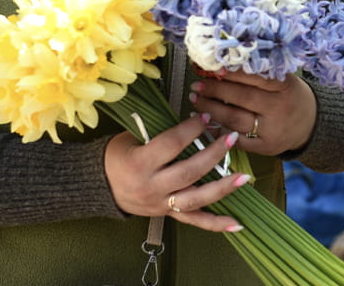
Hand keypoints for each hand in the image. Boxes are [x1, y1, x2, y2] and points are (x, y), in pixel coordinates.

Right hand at [104, 114, 249, 231]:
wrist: (100, 185)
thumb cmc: (118, 155)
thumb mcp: (132, 138)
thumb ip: (161, 132)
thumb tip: (194, 121)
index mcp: (139, 163)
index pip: (171, 145)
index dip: (191, 130)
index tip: (205, 118)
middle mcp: (151, 187)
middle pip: (189, 172)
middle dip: (213, 154)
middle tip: (230, 137)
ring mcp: (160, 204)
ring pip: (196, 199)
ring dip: (222, 188)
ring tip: (244, 177)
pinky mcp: (167, 215)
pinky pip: (194, 221)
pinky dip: (216, 224)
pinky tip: (237, 224)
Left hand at [190, 71, 316, 155]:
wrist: (311, 125)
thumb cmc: (291, 97)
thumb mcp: (284, 80)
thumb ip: (260, 74)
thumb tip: (223, 65)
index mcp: (284, 87)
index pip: (253, 77)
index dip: (230, 72)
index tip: (211, 68)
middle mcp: (279, 108)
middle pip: (241, 98)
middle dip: (215, 90)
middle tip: (197, 85)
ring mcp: (272, 130)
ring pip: (235, 120)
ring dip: (211, 110)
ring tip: (196, 101)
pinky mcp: (265, 148)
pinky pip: (237, 140)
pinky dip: (219, 131)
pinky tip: (206, 123)